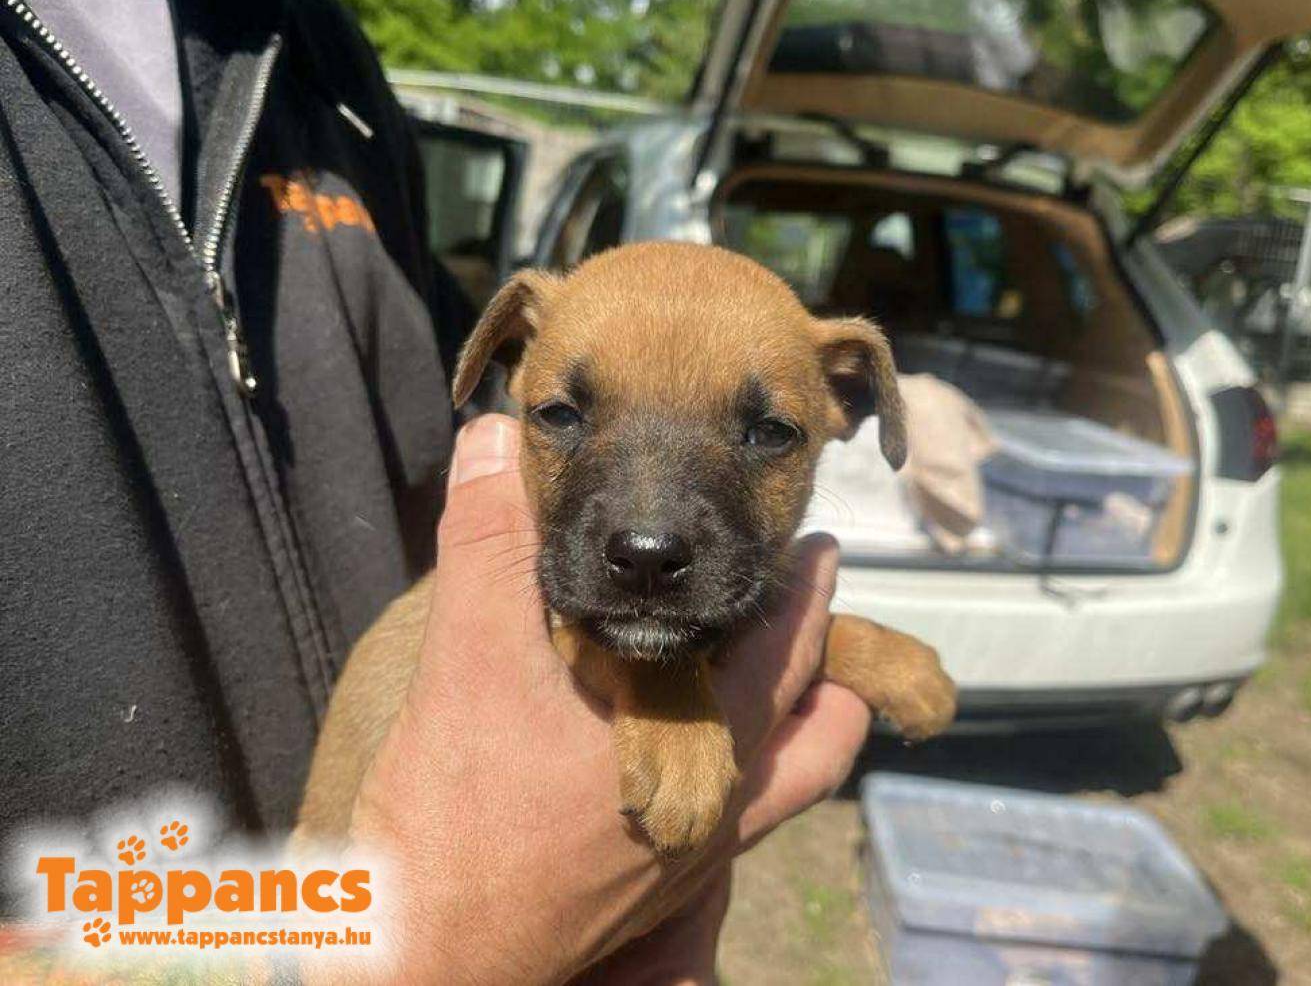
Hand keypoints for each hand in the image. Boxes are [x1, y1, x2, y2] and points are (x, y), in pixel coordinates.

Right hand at [347, 415, 869, 983]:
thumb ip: (489, 544)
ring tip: (782, 665)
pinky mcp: (668, 891)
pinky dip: (756, 765)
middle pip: (813, 708)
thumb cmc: (455, 819)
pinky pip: (751, 817)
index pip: (789, 644)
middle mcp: (724, 800)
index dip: (806, 585)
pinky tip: (702, 742)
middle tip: (806, 584)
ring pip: (797, 774)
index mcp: (700, 735)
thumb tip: (495, 439)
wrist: (433, 958)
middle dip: (815, 640)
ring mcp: (702, 852)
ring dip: (803, 712)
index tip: (812, 542)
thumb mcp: (466, 659)